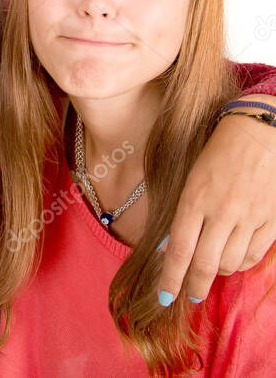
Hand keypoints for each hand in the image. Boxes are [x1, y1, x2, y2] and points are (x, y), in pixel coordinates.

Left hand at [157, 97, 275, 304]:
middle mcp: (221, 212)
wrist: (258, 132)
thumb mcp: (191, 179)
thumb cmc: (217, 152)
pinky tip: (233, 260)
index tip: (164, 296)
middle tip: (189, 296)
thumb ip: (184, 214)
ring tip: (211, 270)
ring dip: (218, 273)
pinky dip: (241, 263)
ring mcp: (249, 217)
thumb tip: (174, 248)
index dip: (171, 278)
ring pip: (230, 263)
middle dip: (194, 286)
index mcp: (194, 200)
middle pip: (205, 264)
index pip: (179, 250)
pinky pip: (254, 254)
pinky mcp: (272, 220)